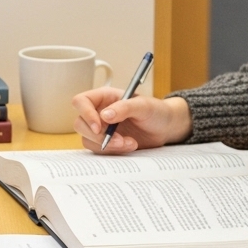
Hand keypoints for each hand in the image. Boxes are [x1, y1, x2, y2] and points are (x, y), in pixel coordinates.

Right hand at [72, 89, 192, 153]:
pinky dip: (113, 151)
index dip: (86, 114)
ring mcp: (102, 128)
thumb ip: (124, 107)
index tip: (100, 127)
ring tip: (130, 143)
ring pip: (88, 139)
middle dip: (98, 135)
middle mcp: (99, 112)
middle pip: (80, 124)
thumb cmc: (156, 111)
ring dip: (108, 145)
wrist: (166, 128)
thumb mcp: (144, 106)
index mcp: (105, 97)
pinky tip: (130, 146)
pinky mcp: (107, 142)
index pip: (81, 101)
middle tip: (120, 139)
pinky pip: (99, 150)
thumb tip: (104, 116)